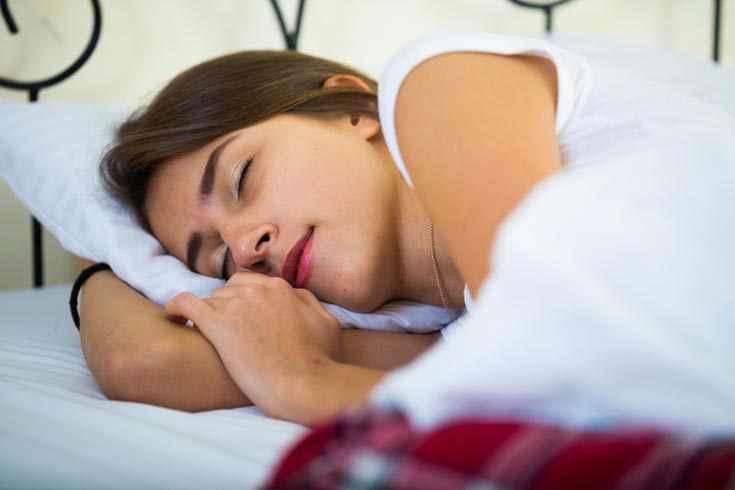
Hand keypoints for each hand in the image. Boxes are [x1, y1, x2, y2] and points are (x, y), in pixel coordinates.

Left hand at [165, 272, 340, 417]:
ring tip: (208, 336)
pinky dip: (176, 307)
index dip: (246, 301)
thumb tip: (296, 297)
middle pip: (230, 288)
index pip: (253, 284)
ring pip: (211, 300)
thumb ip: (308, 302)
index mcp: (282, 288)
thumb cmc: (319, 361)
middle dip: (227, 305)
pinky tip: (172, 316)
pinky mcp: (218, 326)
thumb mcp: (327, 323)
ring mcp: (237, 306)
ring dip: (209, 315)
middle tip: (228, 329)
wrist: (304, 385)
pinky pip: (186, 304)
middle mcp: (258, 290)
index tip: (243, 318)